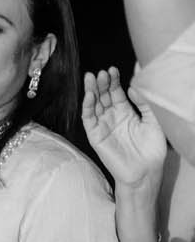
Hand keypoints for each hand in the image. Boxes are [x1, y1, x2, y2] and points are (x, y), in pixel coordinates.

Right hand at [82, 67, 166, 187]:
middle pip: (103, 96)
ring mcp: (102, 126)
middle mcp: (112, 117)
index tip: (112, 70)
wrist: (145, 172)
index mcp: (125, 113)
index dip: (113, 81)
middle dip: (101, 83)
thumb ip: (145, 104)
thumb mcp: (154, 122)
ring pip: (93, 104)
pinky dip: (87, 106)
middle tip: (102, 72)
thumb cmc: (152, 150)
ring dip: (91, 91)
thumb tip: (133, 87)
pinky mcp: (95, 136)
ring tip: (92, 78)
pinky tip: (90, 95)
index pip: (116, 93)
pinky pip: (88, 119)